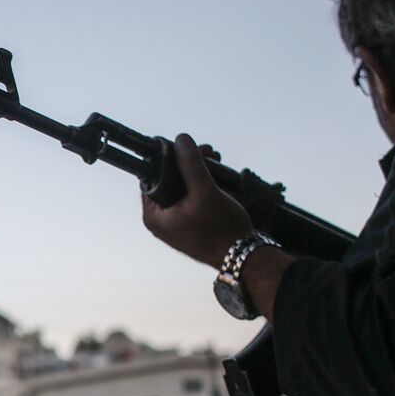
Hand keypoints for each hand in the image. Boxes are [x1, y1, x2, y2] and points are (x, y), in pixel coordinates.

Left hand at [141, 133, 252, 266]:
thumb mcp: (205, 191)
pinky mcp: (191, 225)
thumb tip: (181, 140)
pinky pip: (193, 199)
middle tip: (207, 152)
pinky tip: (219, 177)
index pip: (152, 178)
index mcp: (154, 216)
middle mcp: (162, 221)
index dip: (168, 159)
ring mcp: (176, 224)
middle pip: (169, 182)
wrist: (242, 256)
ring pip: (183, 189)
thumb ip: (191, 164)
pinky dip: (203, 186)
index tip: (185, 147)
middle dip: (189, 164)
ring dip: (199, 172)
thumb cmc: (222, 229)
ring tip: (215, 160)